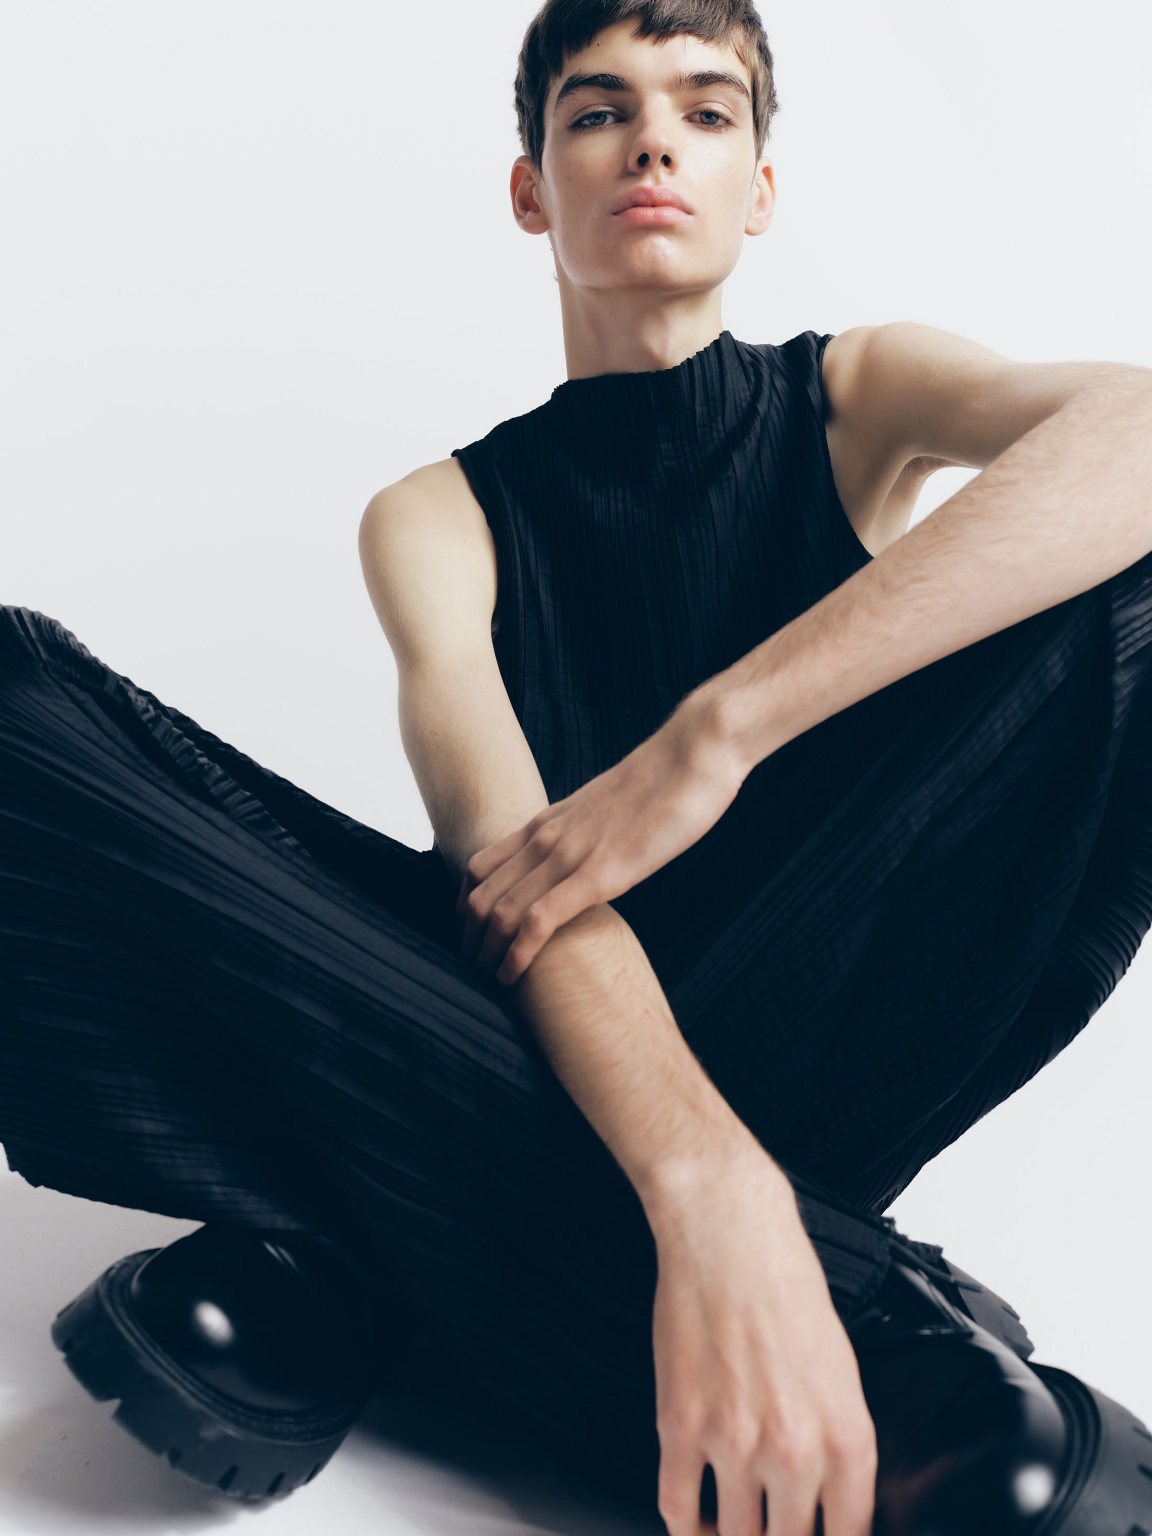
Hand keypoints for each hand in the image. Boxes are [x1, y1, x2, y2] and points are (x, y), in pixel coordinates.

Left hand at [456, 694, 743, 984]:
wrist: (694, 754)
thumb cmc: (664, 782)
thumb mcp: (609, 809)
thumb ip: (587, 832)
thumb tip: (589, 853)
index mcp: (547, 821)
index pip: (478, 866)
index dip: (465, 906)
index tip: (473, 936)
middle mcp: (546, 838)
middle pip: (479, 894)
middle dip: (469, 938)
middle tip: (473, 969)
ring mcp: (568, 856)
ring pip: (499, 910)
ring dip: (486, 952)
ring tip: (486, 981)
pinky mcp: (598, 875)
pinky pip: (539, 920)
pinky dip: (518, 953)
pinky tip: (512, 976)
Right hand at [646, 1150, 876, 1535]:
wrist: (729, 1238)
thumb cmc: (786, 1288)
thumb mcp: (842, 1371)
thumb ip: (840, 1444)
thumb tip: (833, 1501)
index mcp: (847, 1438)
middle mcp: (794, 1450)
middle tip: (772, 1527)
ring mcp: (734, 1444)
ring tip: (734, 1527)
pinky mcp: (680, 1428)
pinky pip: (677, 1509)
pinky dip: (686, 1527)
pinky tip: (695, 1520)